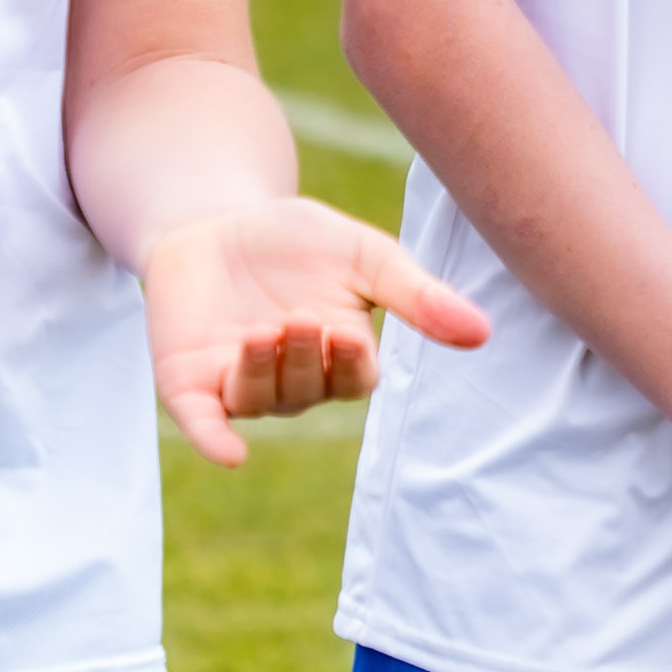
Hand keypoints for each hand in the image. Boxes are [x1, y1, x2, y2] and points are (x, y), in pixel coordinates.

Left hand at [136, 193, 487, 464]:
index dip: (350, 364)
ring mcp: (238, 383)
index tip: (347, 334)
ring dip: (264, 373)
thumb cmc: (296, 240)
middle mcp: (292, 380)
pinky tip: (230, 455)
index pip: (354, 380)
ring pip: (260, 401)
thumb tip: (483, 333)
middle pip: (307, 391)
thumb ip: (417, 295)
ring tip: (261, 331)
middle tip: (298, 316)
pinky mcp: (189, 382)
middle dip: (304, 357)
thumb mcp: (363, 256)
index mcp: (338, 355)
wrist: (214, 217)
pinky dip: (215, 440)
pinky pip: (204, 423)